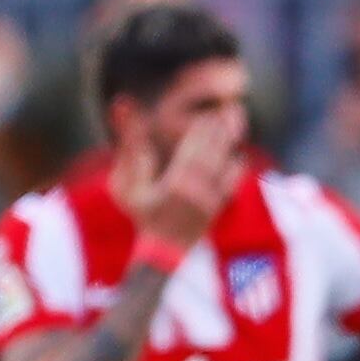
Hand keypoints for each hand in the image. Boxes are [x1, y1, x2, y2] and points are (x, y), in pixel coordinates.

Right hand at [133, 107, 243, 249]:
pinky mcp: (218, 209)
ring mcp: (210, 202)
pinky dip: (236, 166)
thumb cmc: (138, 215)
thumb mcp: (125, 185)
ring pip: (227, 165)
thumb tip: (121, 107)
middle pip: (215, 153)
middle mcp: (197, 192)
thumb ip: (130, 148)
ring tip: (237, 122)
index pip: (195, 149)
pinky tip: (237, 154)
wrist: (159, 253)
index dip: (204, 130)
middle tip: (233, 109)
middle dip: (224, 130)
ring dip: (232, 143)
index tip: (210, 113)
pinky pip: (232, 182)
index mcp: (175, 184)